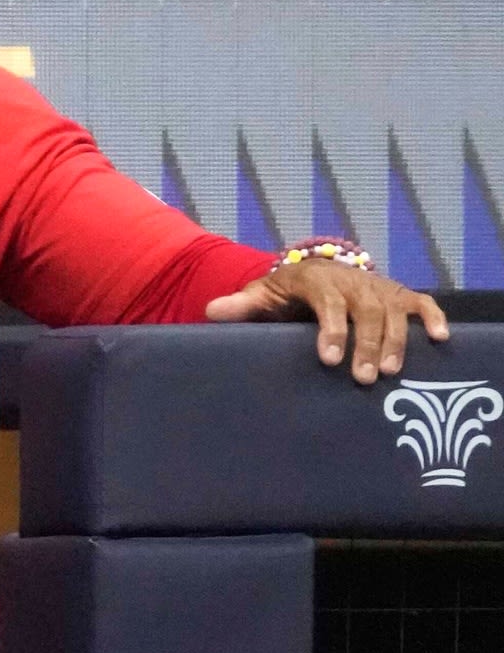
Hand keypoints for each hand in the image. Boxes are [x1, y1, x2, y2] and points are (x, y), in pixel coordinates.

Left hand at [205, 253, 448, 384]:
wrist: (314, 274)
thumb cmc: (285, 295)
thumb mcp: (261, 297)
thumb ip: (241, 306)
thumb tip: (212, 311)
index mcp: (317, 281)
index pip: (328, 304)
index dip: (332, 330)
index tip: (330, 359)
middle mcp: (353, 282)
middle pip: (366, 312)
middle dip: (367, 345)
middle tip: (363, 378)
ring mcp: (379, 288)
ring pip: (394, 312)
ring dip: (396, 342)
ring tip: (391, 373)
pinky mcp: (400, 295)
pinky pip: (421, 304)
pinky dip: (432, 318)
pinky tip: (440, 339)